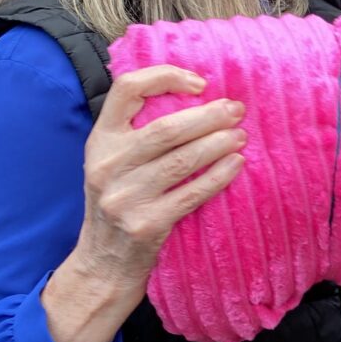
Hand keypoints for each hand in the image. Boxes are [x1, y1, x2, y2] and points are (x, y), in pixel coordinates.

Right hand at [42, 66, 246, 341]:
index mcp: (100, 141)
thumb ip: (137, 133)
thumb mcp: (113, 163)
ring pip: (182, 160)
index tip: (200, 83)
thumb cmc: (119, 203)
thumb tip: (197, 96)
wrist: (103, 264)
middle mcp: (107, 166)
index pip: (126, 90)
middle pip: (165, 128)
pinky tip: (236, 164)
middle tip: (237, 110)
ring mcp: (124, 197)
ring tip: (241, 136)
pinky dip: (218, 176)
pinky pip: (192, 194)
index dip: (165, 77)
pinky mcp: (146, 225)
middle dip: (208, 116)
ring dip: (218, 144)